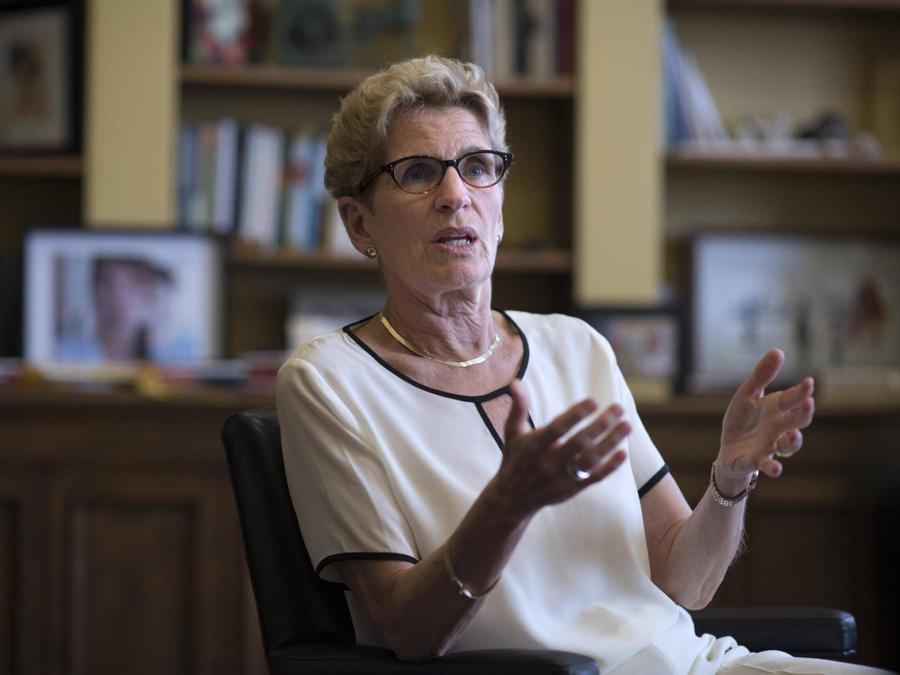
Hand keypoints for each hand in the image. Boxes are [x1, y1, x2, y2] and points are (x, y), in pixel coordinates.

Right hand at [492, 379, 631, 517]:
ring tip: (627, 425)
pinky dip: (610, 466)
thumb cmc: (515, 458)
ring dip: (611, 442)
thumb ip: (518, 406)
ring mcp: (562, 477)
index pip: (558, 428)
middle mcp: (549, 461)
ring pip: (591, 459)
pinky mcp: (572, 489)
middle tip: (619, 408)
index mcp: (535, 445)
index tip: (593, 401)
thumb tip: (516, 381)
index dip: (575, 415)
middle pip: (580, 442)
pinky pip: (594, 477)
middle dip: (601, 425)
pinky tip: (623, 452)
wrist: (513, 498)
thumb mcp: (512, 432)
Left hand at [716, 349, 814, 492]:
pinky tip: (776, 469)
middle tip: (808, 404)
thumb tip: (778, 351)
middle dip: (803, 414)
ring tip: (792, 436)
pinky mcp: (757, 461)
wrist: (729, 450)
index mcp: (777, 409)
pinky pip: (767, 464)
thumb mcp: (747, 395)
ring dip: (793, 442)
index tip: (808, 382)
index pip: (793, 399)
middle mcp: (778, 428)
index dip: (801, 391)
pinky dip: (772, 466)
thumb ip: (761, 376)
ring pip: (788, 446)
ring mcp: (770, 445)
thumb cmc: (743, 421)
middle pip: (796, 421)